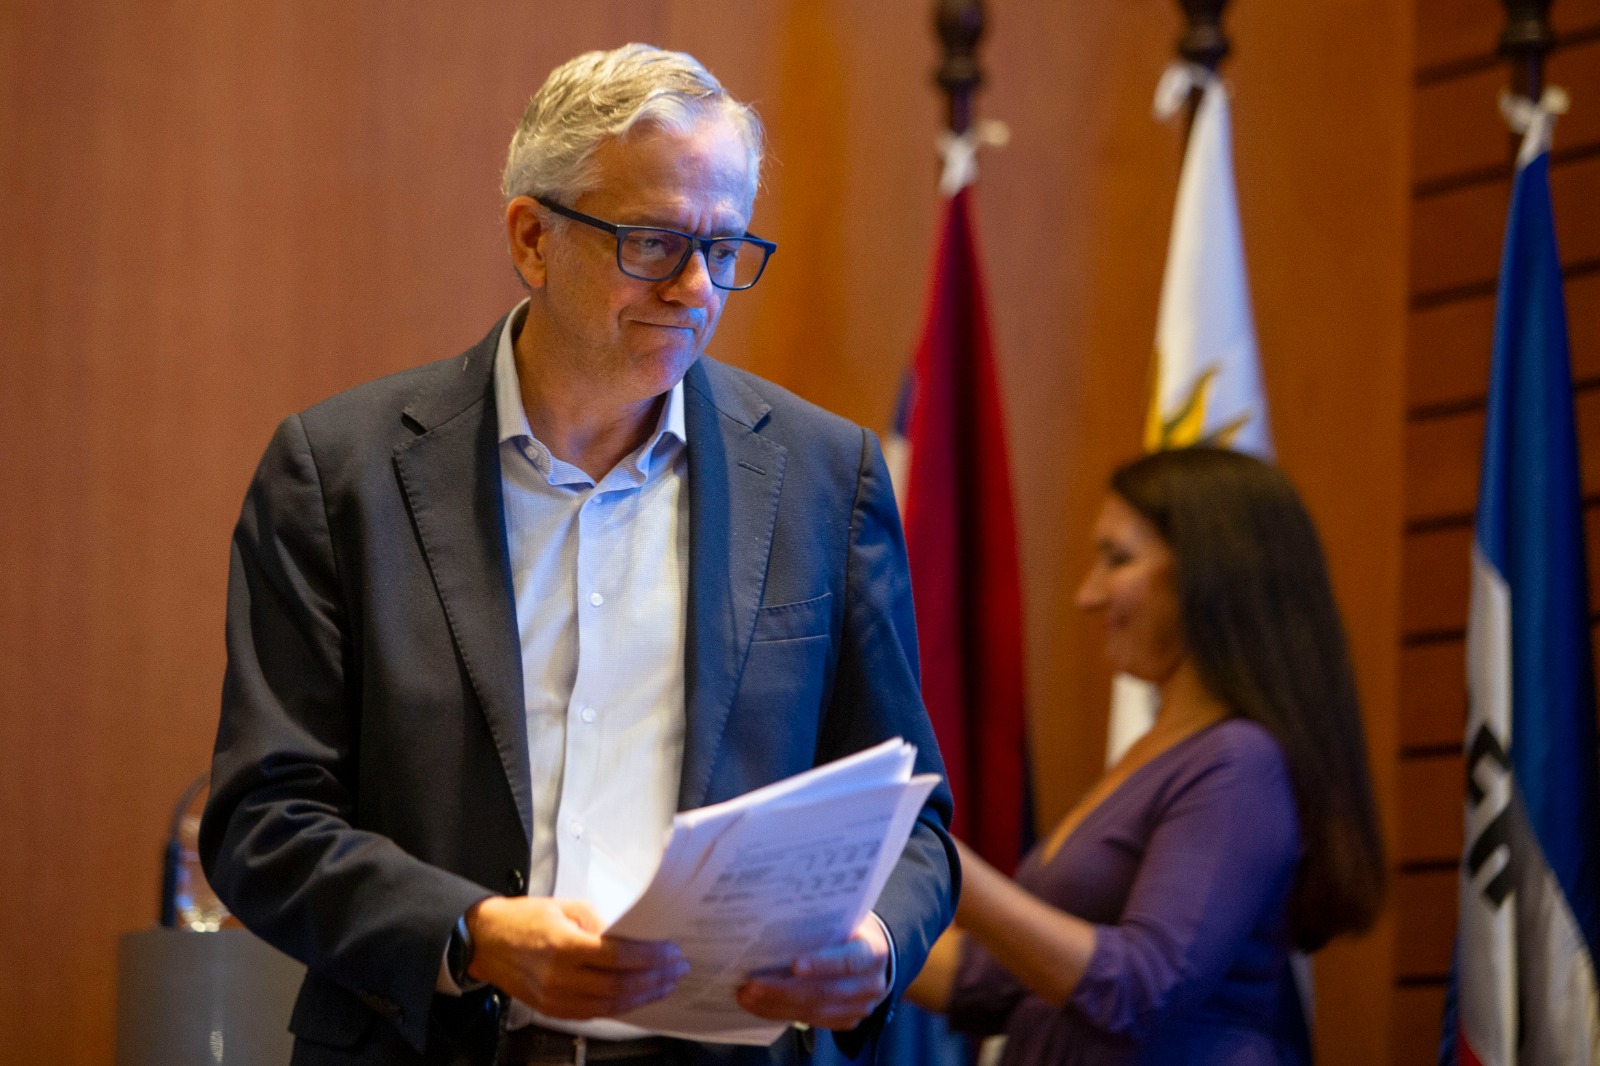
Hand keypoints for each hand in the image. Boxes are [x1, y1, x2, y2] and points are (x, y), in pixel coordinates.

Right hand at [465, 896, 686, 1018]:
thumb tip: (630, 936)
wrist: (486, 941)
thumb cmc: (523, 919)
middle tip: (677, 969)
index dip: (650, 956)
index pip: (618, 956)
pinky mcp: (553, 1010)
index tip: (671, 952)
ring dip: (643, 996)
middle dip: (655, 978)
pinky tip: (637, 998)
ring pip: (610, 1005)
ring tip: (665, 985)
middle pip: (619, 985)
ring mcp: (556, 998)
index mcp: (564, 946)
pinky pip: (594, 1014)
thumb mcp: (565, 907)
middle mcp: (560, 977)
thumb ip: (599, 922)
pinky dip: (621, 1007)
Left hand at [735, 915, 890, 1029]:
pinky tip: (762, 1005)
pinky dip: (783, 1014)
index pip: (848, 960)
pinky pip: (811, 1022)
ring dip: (776, 1006)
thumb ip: (821, 924)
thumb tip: (776, 920)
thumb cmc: (851, 930)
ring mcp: (860, 1007)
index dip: (822, 964)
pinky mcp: (846, 1020)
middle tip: (751, 985)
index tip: (794, 965)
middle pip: (824, 993)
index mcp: (873, 952)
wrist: (873, 953)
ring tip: (748, 996)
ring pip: (814, 1012)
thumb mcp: (845, 919)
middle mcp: (870, 984)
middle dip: (783, 991)